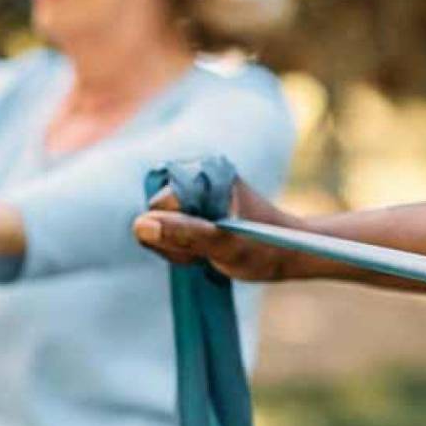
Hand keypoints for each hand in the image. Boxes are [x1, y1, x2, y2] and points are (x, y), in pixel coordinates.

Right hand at [132, 178, 308, 281]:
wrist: (286, 252)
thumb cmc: (262, 247)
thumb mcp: (225, 245)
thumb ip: (185, 234)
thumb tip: (139, 225)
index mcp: (206, 173)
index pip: (159, 206)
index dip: (175, 233)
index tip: (205, 244)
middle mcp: (197, 174)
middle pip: (154, 215)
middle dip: (175, 241)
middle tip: (208, 250)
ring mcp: (194, 191)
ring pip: (157, 226)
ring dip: (178, 246)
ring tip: (209, 251)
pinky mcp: (193, 207)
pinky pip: (166, 231)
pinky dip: (180, 247)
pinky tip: (204, 251)